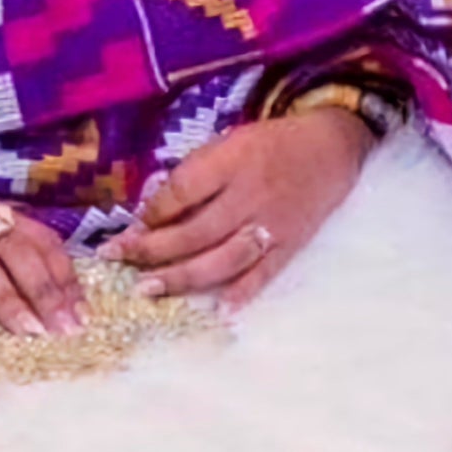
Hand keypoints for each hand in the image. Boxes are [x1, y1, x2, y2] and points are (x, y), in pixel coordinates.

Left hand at [101, 107, 371, 308]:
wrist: (332, 148)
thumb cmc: (273, 143)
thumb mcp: (232, 141)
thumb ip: (197, 172)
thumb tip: (155, 210)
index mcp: (235, 160)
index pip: (183, 190)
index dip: (152, 212)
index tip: (132, 226)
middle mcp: (252, 194)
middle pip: (196, 230)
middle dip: (152, 249)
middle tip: (119, 261)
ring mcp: (273, 223)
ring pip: (223, 258)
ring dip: (183, 276)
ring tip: (148, 289)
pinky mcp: (291, 244)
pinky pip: (264, 273)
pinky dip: (242, 293)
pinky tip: (218, 310)